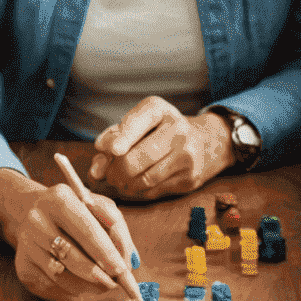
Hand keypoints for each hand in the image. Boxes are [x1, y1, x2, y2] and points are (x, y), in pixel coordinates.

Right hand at [0, 170, 140, 300]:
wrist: (33, 211)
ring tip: (103, 285)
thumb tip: (128, 258)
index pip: (86, 230)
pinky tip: (83, 285)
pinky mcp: (23, 266)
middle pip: (72, 256)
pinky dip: (72, 289)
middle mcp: (38, 220)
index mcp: (60, 199)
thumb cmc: (76, 211)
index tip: (121, 270)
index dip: (105, 252)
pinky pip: (52, 286)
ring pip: (62, 276)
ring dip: (87, 286)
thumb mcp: (98, 207)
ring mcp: (27, 245)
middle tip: (115, 284)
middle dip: (98, 274)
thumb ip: (116, 226)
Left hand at [87, 97, 234, 200]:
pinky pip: (154, 191)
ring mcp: (187, 156)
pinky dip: (139, 191)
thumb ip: (111, 141)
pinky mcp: (189, 178)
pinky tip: (137, 184)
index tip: (113, 150)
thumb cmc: (158, 132)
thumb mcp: (136, 125)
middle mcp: (178, 130)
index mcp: (160, 110)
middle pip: (136, 158)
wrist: (204, 143)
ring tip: (120, 180)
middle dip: (115, 171)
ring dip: (125, 184)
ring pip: (144, 179)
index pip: (139, 121)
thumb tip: (96, 170)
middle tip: (110, 174)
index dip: (124, 137)